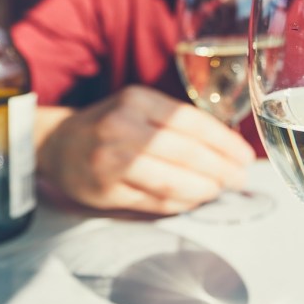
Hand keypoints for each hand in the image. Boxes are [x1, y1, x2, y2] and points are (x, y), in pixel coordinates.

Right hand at [36, 85, 254, 214]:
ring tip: (220, 189)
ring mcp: (111, 162)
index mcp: (137, 101)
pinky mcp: (105, 192)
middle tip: (240, 177)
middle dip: (220, 168)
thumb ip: (178, 123)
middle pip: (185, 153)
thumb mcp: (141, 106)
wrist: (58, 144)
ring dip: (203, 189)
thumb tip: (227, 149)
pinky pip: (153, 201)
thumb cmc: (112, 123)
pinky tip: (195, 199)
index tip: (245, 155)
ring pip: (170, 181)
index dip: (223, 142)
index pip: (191, 122)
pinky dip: (180, 202)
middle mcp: (122, 128)